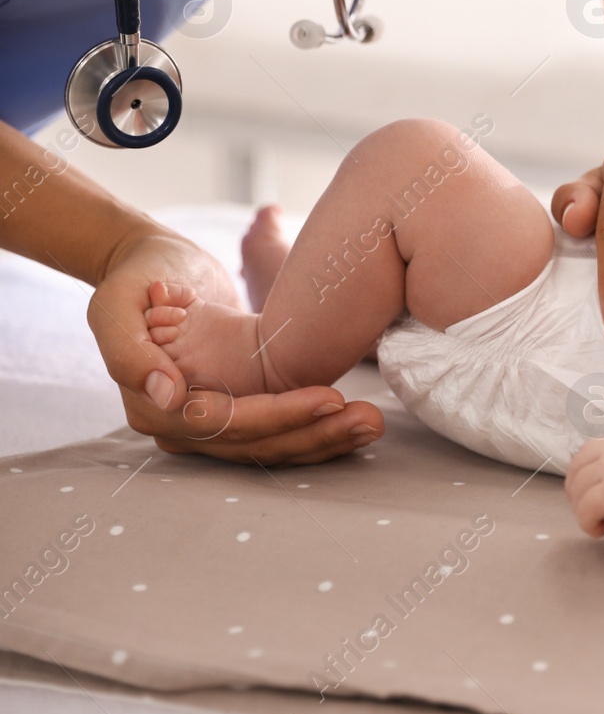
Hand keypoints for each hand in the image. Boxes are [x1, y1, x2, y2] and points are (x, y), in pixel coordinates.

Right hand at [91, 229, 383, 463]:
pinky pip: (278, 432)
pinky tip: (357, 425)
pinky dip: (317, 430)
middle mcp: (179, 425)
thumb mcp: (120, 301)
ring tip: (374, 423)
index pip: (223, 422)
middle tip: (370, 418)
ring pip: (271, 445)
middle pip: (254, 442)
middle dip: (315, 433)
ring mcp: (208, 425)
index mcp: (151, 404)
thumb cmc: (138, 276)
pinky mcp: (235, 412)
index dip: (279, 415)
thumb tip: (166, 394)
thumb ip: (130, 351)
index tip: (330, 398)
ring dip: (325, 438)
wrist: (152, 268)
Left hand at [566, 434, 603, 539]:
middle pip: (576, 473)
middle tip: (591, 513)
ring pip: (578, 493)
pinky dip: (588, 524)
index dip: (579, 477)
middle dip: (577, 495)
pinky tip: (602, 530)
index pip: (584, 454)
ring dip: (584, 512)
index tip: (586, 495)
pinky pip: (585, 510)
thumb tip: (595, 479)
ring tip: (600, 523)